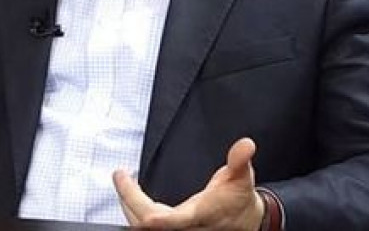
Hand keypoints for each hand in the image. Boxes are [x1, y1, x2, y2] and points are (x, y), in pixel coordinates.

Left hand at [113, 137, 263, 229]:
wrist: (249, 223)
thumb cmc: (240, 200)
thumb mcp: (242, 178)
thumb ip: (239, 161)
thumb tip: (246, 145)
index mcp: (199, 215)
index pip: (166, 219)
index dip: (141, 207)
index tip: (124, 181)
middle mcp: (185, 228)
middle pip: (145, 223)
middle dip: (127, 199)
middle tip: (119, 176)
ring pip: (143, 226)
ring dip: (129, 205)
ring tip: (123, 183)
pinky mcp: (176, 230)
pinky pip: (149, 226)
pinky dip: (136, 211)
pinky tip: (133, 198)